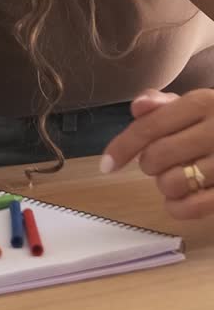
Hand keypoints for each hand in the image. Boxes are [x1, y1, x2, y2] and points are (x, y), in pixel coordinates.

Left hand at [101, 88, 213, 218]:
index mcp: (205, 102)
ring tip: (180, 176)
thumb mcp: (203, 104)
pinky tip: (181, 200)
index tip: (106, 165)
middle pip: (157, 157)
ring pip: (172, 183)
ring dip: (166, 186)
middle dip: (150, 165)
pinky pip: (193, 207)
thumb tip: (138, 106)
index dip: (122, 148)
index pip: (150, 127)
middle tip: (162, 162)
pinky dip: (178, 208)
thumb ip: (168, 105)